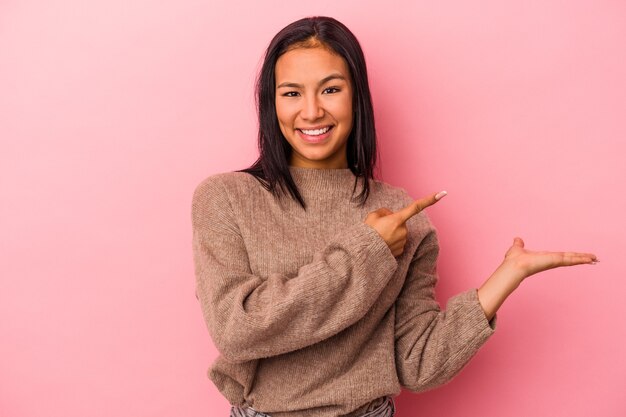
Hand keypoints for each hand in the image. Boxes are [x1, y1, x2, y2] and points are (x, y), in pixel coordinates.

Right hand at [364, 191, 446, 256]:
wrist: (365, 253)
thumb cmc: (369, 233)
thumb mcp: (372, 216)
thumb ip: (383, 212)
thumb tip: (390, 215)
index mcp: (397, 219)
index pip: (416, 207)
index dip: (429, 200)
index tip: (442, 194)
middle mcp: (403, 230)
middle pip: (400, 221)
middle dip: (392, 222)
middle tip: (378, 228)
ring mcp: (403, 241)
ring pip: (399, 232)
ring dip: (391, 233)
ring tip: (379, 237)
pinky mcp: (401, 250)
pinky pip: (398, 242)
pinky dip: (391, 242)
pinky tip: (382, 244)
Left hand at [478, 237, 597, 319]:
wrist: (513, 266)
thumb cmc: (514, 260)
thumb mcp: (518, 248)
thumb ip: (519, 244)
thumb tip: (517, 239)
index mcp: (545, 257)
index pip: (561, 256)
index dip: (570, 256)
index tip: (579, 256)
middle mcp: (551, 260)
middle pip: (570, 258)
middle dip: (581, 258)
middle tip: (593, 258)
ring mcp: (554, 261)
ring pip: (572, 259)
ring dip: (584, 258)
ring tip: (595, 259)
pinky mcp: (555, 261)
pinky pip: (570, 259)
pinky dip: (580, 259)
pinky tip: (589, 259)